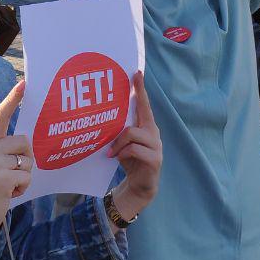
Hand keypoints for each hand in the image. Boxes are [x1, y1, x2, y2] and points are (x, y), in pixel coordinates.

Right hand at [0, 79, 31, 242]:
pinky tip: (8, 195)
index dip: (13, 98)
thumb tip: (27, 141)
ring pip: (28, 161)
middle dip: (25, 160)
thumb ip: (3, 150)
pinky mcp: (2, 178)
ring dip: (24, 177)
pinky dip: (23, 189)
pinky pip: (27, 177)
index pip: (0, 115)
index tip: (25, 83)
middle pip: (25, 141)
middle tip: (11, 175)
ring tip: (8, 186)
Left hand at [107, 71, 161, 223]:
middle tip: (123, 95)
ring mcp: (156, 145)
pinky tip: (117, 158)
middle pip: (142, 112)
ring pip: (133, 133)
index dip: (141, 88)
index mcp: (146, 126)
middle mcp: (154, 132)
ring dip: (118, 142)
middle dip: (134, 102)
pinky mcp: (155, 159)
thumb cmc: (129, 160)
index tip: (137, 72)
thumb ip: (120, 130)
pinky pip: (134, 149)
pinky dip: (123, 153)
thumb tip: (102, 116)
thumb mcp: (123, 143)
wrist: (139, 186)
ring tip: (111, 152)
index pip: (144, 104)